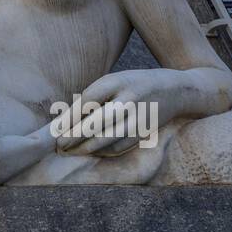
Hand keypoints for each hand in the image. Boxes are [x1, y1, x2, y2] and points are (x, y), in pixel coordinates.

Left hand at [53, 69, 184, 156]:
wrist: (176, 90)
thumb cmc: (135, 84)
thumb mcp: (115, 80)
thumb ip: (95, 97)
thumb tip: (68, 119)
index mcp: (117, 81)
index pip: (87, 100)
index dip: (70, 117)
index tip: (56, 129)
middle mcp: (129, 98)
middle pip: (97, 122)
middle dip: (75, 136)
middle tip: (59, 145)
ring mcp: (139, 117)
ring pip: (109, 137)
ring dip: (87, 147)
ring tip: (71, 151)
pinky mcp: (146, 131)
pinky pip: (121, 145)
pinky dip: (104, 150)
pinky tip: (91, 151)